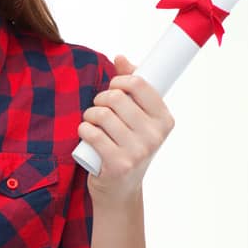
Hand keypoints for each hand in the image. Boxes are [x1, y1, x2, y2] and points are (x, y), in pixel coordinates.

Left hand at [78, 53, 174, 209]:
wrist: (120, 189)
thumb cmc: (127, 146)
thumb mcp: (137, 118)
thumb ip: (131, 87)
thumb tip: (120, 58)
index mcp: (164, 119)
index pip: (139, 83)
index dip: (119, 80)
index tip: (112, 87)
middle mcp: (155, 135)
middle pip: (116, 97)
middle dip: (100, 99)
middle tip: (98, 110)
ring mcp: (138, 151)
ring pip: (101, 114)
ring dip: (89, 115)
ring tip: (91, 123)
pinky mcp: (118, 164)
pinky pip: (91, 133)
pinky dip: (83, 130)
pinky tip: (86, 134)